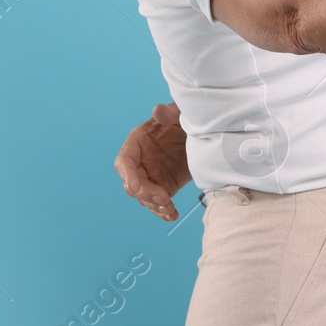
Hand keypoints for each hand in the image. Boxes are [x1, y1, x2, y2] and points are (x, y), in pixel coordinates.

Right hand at [115, 102, 193, 220]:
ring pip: (144, 197)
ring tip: (170, 209)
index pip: (125, 161)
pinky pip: (158, 203)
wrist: (201, 132)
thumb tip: (158, 110)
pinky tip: (172, 215)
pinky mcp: (163, 186)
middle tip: (164, 199)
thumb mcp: (179, 114)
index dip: (128, 175)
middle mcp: (140, 162)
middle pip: (132, 184)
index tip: (135, 187)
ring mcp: (150, 176)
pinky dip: (163, 211)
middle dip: (145, 194)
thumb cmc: (184, 119)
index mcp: (137, 142)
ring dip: (155, 206)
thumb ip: (169, 113)